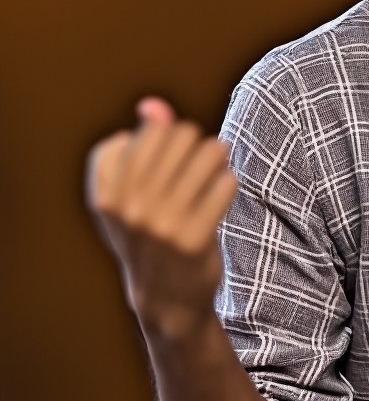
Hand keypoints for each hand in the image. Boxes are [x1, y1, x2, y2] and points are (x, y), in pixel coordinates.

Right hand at [85, 97, 237, 339]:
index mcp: (108, 192)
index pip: (148, 131)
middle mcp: (131, 208)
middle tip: (200, 160)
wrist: (164, 296)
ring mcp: (162, 225)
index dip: (167, 135)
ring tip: (216, 169)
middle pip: (182, 135)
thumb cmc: (150, 231)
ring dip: (219, 157)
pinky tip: (222, 192)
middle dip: (197, 141)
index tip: (170, 157)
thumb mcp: (134, 190)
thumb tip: (154, 105)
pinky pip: (226, 184)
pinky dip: (228, 183)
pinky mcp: (194, 239)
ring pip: (210, 153)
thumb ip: (144, 141)